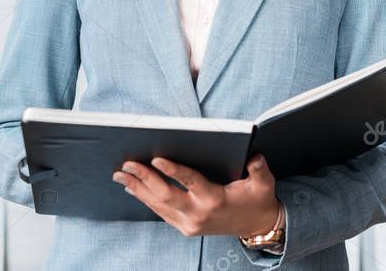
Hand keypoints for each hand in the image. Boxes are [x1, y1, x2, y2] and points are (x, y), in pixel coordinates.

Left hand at [112, 153, 280, 237]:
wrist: (257, 226)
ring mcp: (189, 224)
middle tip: (127, 164)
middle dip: (144, 179)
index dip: (173, 171)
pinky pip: (161, 212)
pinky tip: (133, 188)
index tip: (157, 159)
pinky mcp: (185, 228)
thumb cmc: (258, 199)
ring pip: (158, 205)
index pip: (191, 182)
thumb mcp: (264, 183)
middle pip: (165, 195)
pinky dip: (145, 199)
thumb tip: (254, 156)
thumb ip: (259, 169)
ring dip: (137, 188)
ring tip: (120, 174)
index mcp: (215, 199)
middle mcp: (198, 214)